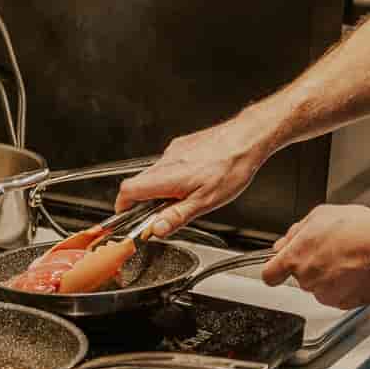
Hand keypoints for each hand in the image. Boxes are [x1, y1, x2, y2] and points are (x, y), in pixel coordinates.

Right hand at [116, 116, 271, 239]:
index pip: (128, 191)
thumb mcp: (206, 202)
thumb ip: (177, 216)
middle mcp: (166, 161)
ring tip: (183, 198)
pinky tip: (194, 181)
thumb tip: (156, 229)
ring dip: (160, 189)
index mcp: (167, 177)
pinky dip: (172, 176)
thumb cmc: (231, 168)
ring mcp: (174, 151)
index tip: (127, 216)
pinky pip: (168, 164)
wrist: (247, 138)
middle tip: (159, 214)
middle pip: (138, 183)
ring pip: (154, 174)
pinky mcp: (183, 145)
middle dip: (143, 201)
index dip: (123, 206)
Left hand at [262, 205, 369, 309]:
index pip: (269, 275)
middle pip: (300, 278)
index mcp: (295, 259)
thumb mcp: (320, 215)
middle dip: (311, 266)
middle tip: (330, 250)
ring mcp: (325, 293)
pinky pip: (339, 295)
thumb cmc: (357, 229)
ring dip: (329, 276)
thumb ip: (296, 232)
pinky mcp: (344, 302)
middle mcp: (307, 280)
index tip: (280, 267)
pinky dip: (345, 286)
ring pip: (320, 287)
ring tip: (346, 259)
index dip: (274, 270)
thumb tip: (284, 241)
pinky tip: (356, 270)